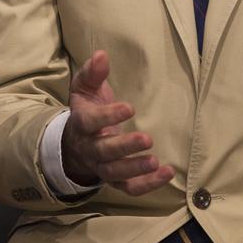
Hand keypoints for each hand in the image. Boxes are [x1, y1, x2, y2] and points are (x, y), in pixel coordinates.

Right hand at [62, 50, 174, 195]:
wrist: (75, 143)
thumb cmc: (87, 109)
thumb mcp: (85, 88)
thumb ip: (92, 72)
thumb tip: (101, 55)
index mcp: (82, 124)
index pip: (90, 122)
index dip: (108, 116)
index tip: (129, 107)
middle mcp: (90, 149)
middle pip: (104, 152)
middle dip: (124, 147)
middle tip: (147, 139)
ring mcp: (102, 166)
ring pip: (115, 173)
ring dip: (135, 169)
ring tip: (156, 162)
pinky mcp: (115, 179)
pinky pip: (129, 188)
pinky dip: (147, 185)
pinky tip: (167, 174)